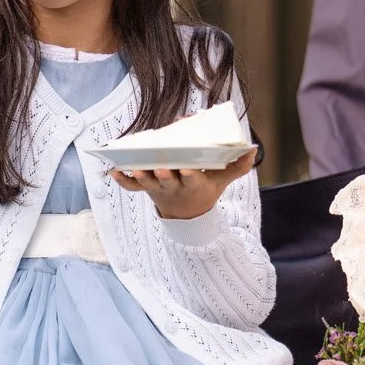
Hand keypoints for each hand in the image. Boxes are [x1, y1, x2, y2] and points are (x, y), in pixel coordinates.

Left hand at [110, 149, 257, 219]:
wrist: (186, 214)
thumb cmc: (204, 190)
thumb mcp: (222, 181)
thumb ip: (236, 167)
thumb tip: (252, 150)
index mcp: (193, 184)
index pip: (192, 178)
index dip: (189, 174)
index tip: (187, 167)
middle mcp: (174, 187)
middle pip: (167, 181)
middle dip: (163, 175)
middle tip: (158, 167)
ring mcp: (158, 189)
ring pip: (147, 183)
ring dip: (139, 176)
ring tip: (131, 166)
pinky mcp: (146, 189)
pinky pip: (132, 186)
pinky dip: (123, 180)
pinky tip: (113, 171)